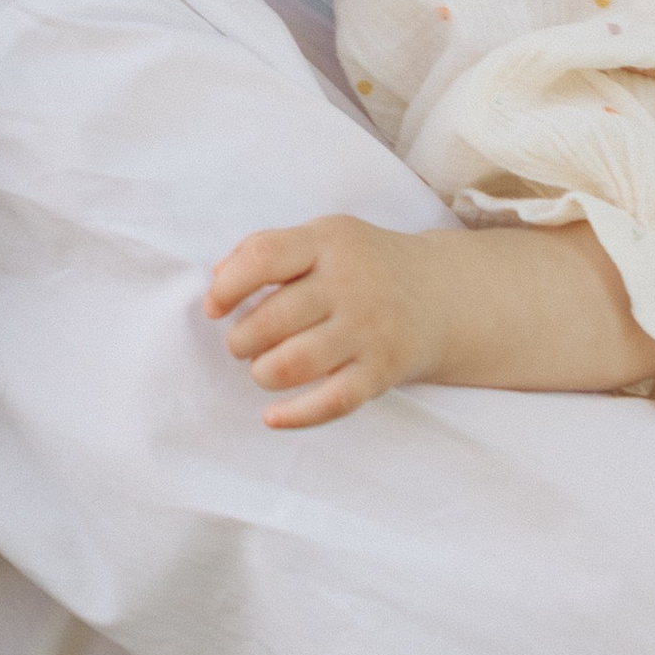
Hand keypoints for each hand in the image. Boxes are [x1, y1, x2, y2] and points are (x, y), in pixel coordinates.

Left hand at [207, 216, 449, 428]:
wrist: (440, 294)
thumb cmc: (362, 265)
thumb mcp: (322, 238)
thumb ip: (268, 249)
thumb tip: (217, 277)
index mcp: (329, 243)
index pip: (264, 258)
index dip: (227, 286)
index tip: (214, 308)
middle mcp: (351, 283)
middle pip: (272, 319)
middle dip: (241, 340)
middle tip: (243, 343)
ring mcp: (370, 329)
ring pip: (295, 363)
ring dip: (263, 373)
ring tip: (263, 368)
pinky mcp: (382, 370)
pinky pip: (332, 401)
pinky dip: (296, 415)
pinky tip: (272, 416)